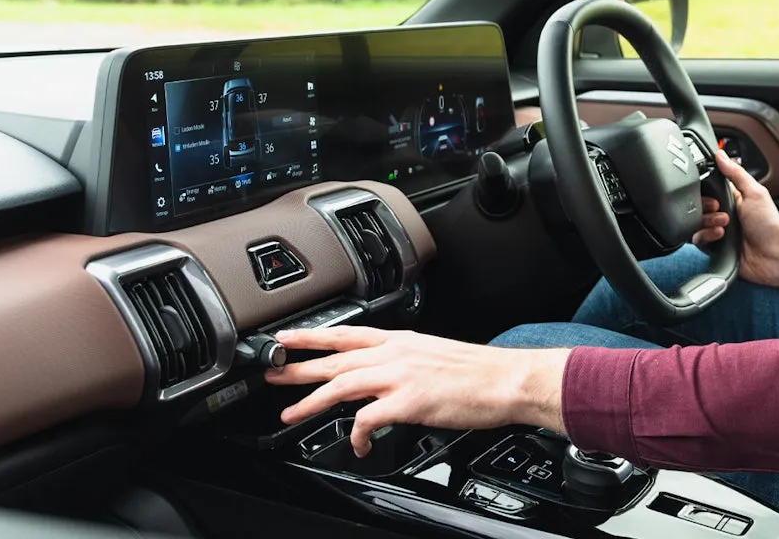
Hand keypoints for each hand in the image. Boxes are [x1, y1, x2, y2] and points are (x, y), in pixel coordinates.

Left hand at [264, 326, 568, 455]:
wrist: (507, 380)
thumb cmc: (479, 373)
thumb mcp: (435, 355)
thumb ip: (405, 361)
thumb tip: (386, 374)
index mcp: (402, 340)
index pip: (347, 333)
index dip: (312, 336)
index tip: (287, 338)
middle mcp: (396, 353)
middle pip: (335, 357)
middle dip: (298, 366)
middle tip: (270, 373)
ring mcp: (400, 376)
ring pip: (342, 384)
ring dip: (311, 401)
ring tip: (291, 414)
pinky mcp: (408, 401)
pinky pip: (368, 419)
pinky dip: (356, 434)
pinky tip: (356, 445)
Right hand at [694, 150, 778, 289]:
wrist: (773, 257)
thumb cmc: (770, 226)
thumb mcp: (755, 192)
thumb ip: (736, 173)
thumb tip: (721, 154)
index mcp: (732, 197)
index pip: (708, 187)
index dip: (705, 189)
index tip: (714, 193)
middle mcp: (722, 213)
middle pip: (698, 204)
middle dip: (707, 208)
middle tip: (721, 211)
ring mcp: (716, 230)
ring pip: (695, 221)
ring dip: (708, 222)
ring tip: (724, 226)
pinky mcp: (713, 246)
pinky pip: (697, 239)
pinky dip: (706, 237)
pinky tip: (720, 237)